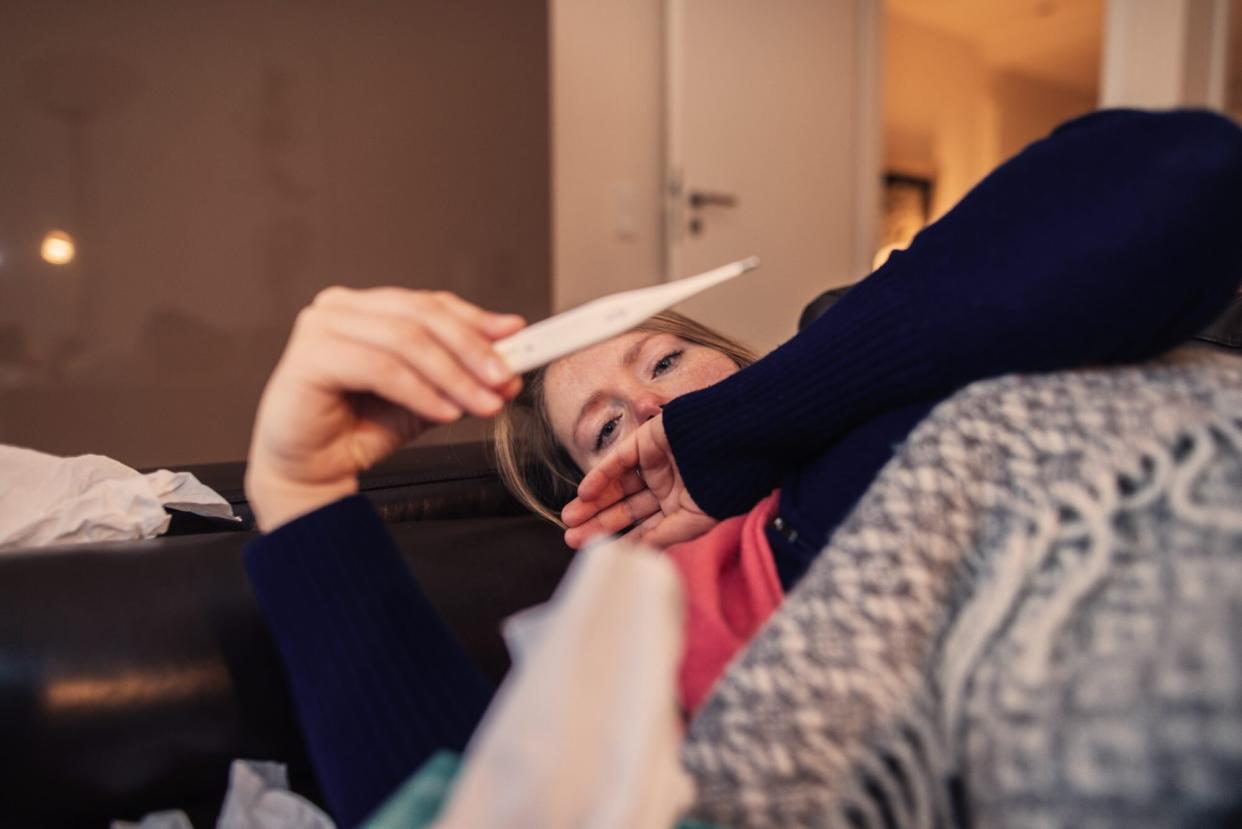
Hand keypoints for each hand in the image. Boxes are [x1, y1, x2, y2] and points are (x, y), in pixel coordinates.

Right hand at [246, 287, 524, 530]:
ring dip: (453, 375)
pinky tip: (444, 412)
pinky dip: (421, 391)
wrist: (313, 471)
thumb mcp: (426, 397)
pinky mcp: (309, 358)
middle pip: (421, 316)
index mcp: (366, 307)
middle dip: (471, 349)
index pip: (431, 304)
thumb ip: (460, 377)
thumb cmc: (359, 428)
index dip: (476, 320)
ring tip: (482, 403)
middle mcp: (340, 308)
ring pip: (406, 341)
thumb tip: (509, 370)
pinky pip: (381, 369)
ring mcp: (321, 328)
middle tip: (504, 377)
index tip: (515, 337)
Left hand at [560, 413, 716, 549]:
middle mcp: (667, 487)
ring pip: (617, 486)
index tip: (595, 554)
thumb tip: (636, 555)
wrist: (736, 444)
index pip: (644, 527)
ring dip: (592, 502)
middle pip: (625, 508)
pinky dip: (600, 476)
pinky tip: (584, 494)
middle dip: (598, 523)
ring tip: (569, 519)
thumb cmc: (722, 486)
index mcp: (680, 508)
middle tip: (572, 538)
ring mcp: (656, 464)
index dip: (620, 540)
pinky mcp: (647, 441)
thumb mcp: (693, 522)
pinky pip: (617, 460)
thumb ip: (663, 537)